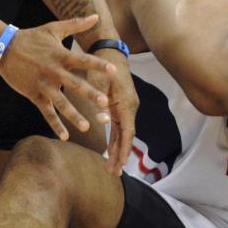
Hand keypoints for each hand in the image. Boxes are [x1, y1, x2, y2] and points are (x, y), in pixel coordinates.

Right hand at [0, 15, 117, 141]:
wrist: (2, 48)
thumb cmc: (31, 37)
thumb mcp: (53, 29)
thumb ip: (76, 24)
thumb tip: (96, 16)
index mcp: (61, 55)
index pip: (83, 61)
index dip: (98, 65)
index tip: (114, 71)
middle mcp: (53, 71)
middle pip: (75, 84)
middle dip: (90, 94)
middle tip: (105, 103)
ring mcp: (43, 85)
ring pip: (60, 103)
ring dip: (74, 115)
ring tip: (87, 127)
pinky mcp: (34, 95)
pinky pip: (46, 112)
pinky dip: (55, 124)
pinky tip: (65, 136)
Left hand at [87, 47, 138, 174]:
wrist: (109, 54)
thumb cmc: (103, 68)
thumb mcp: (98, 84)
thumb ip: (100, 104)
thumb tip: (103, 121)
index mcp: (127, 104)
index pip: (128, 132)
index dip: (124, 149)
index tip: (121, 164)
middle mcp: (129, 108)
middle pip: (127, 136)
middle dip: (121, 155)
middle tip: (114, 173)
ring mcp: (125, 108)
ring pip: (123, 134)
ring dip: (118, 150)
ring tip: (112, 168)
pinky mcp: (120, 108)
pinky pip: (119, 128)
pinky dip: (116, 140)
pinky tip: (111, 152)